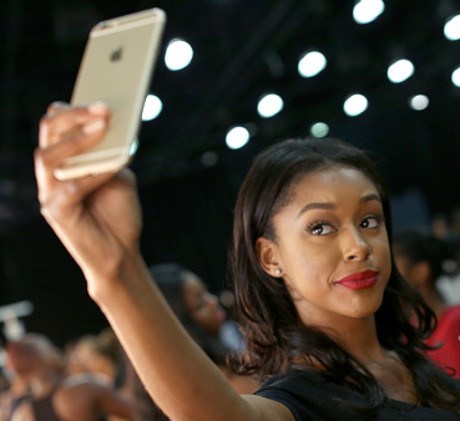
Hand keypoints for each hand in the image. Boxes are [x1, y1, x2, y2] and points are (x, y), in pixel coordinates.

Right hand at [34, 102, 142, 290]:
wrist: (120, 253)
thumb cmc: (118, 214)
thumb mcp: (118, 175)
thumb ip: (112, 154)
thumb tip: (115, 127)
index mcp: (63, 163)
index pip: (56, 127)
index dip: (73, 109)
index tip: (99, 97)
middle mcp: (51, 176)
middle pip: (48, 134)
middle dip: (74, 115)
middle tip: (103, 107)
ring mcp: (50, 194)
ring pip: (49, 156)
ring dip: (78, 138)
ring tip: (103, 124)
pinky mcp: (57, 213)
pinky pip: (72, 186)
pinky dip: (94, 172)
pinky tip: (115, 164)